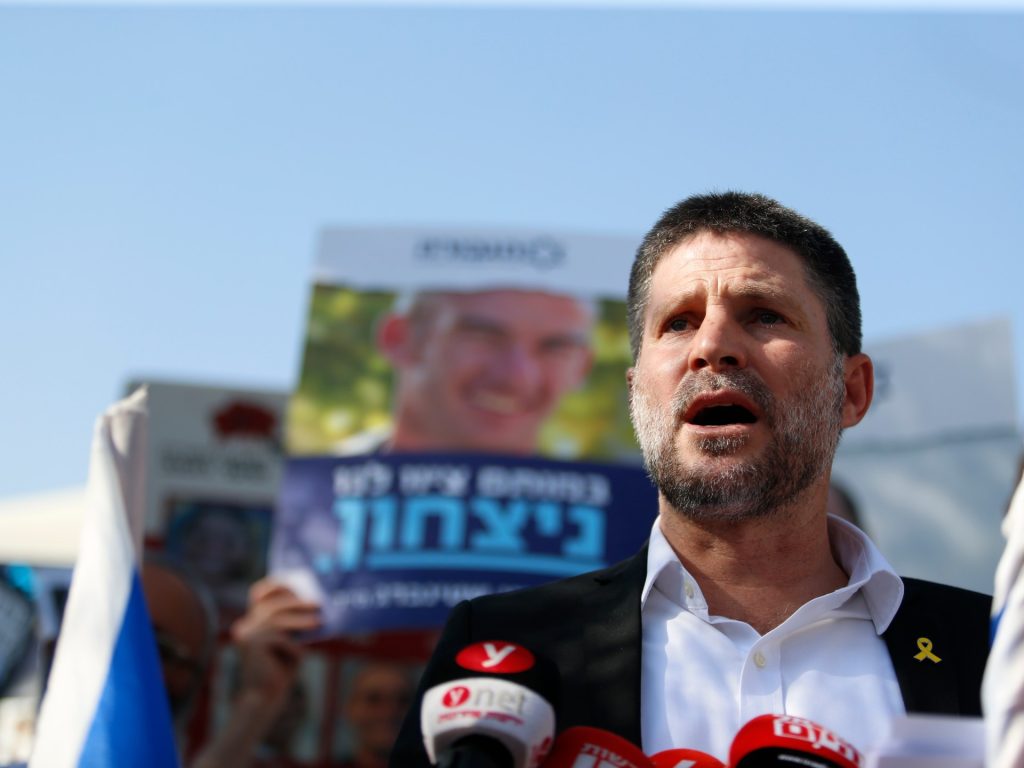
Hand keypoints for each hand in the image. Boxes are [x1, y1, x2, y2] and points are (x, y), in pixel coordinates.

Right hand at [230, 578, 321, 708]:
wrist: (265, 699)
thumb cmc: (281, 669)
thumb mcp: (288, 641)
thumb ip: (292, 623)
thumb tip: (312, 602)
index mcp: (250, 622)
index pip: (259, 595)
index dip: (276, 586)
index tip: (297, 585)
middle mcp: (244, 627)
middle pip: (272, 606)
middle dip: (297, 603)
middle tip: (317, 605)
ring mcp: (246, 636)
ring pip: (277, 620)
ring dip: (300, 620)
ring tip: (319, 622)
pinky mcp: (252, 647)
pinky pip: (281, 639)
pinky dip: (294, 647)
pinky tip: (300, 657)